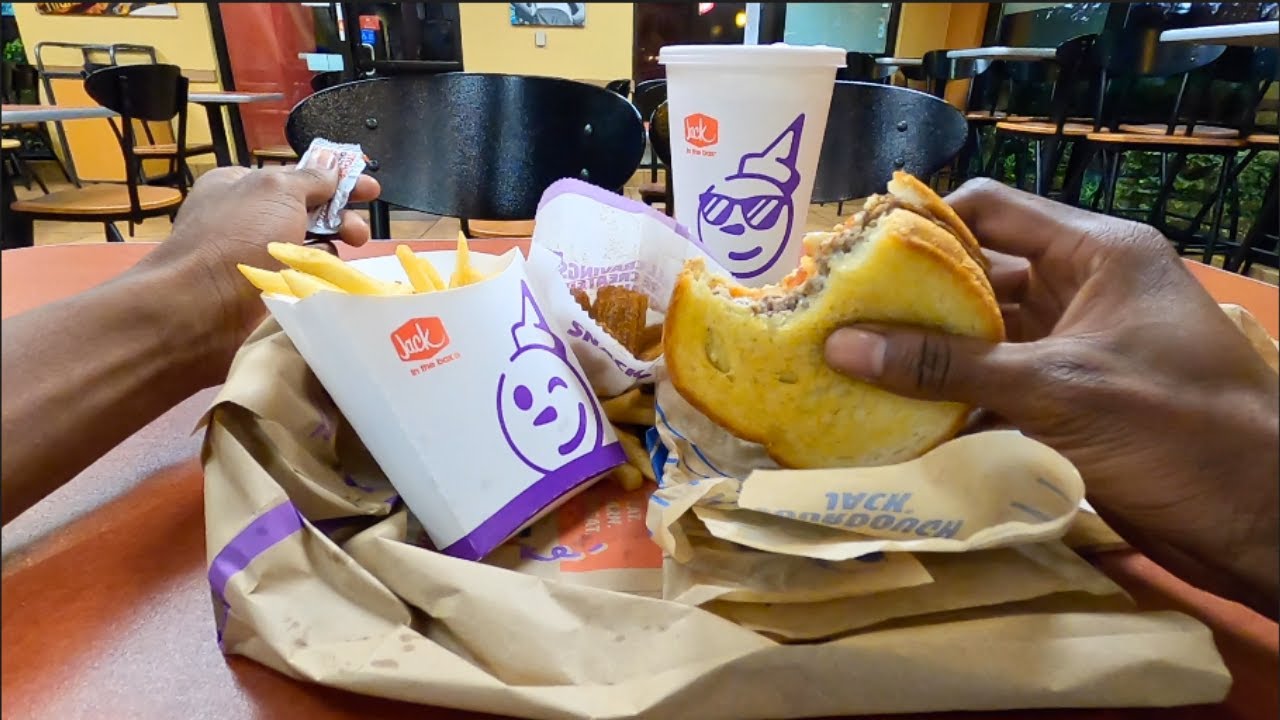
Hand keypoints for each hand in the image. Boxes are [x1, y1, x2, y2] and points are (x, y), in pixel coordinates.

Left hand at [136, 165, 380, 378]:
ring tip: (343, 260)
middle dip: (340, 219)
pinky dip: (317, 280)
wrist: (200, 308)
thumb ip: (309, 178)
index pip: (297, 178)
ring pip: (308, 250)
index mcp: (241, 187)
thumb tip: (330, 164)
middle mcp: (246, 220)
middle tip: (360, 234)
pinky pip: (301, 281)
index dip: (336, 181)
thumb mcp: (276, 192)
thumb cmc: (235, 239)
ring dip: (331, 251)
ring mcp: (254, 259)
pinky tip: (327, 284)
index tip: (370, 190)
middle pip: (308, 214)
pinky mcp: (263, 294)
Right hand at [824, 179, 1278, 615]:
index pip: (992, 210)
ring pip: (983, 338)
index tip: (854, 254)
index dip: (922, 225)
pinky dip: (953, 401)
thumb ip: (948, 366)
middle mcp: (1082, 290)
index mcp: (1095, 253)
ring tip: (848, 367)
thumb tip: (841, 345)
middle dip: (910, 299)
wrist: (1262, 522)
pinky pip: (997, 388)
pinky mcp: (1072, 405)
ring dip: (925, 356)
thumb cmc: (1175, 431)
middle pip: (980, 276)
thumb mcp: (1056, 389)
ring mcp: (1077, 350)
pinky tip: (897, 418)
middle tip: (833, 316)